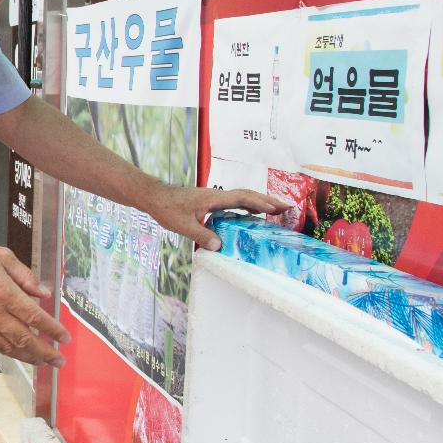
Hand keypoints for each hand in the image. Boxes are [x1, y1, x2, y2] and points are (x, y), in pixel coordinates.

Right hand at [0, 238, 70, 367]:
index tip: (64, 338)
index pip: (35, 318)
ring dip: (27, 356)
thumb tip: (44, 294)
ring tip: (41, 360)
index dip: (53, 331)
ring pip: (7, 348)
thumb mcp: (3, 257)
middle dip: (45, 353)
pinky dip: (6, 350)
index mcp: (3, 292)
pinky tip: (15, 351)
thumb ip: (26, 277)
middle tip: (58, 361)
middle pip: (24, 340)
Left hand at [145, 183, 288, 251]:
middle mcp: (216, 196)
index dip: (260, 203)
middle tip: (288, 207)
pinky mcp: (210, 202)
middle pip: (247, 195)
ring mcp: (214, 198)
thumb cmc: (167, 208)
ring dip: (259, 203)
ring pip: (242, 198)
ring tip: (277, 210)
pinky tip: (251, 214)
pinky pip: (234, 203)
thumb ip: (202, 235)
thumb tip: (220, 246)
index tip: (277, 207)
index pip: (242, 198)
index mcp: (213, 198)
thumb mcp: (183, 225)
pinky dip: (247, 207)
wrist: (154, 197)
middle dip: (268, 200)